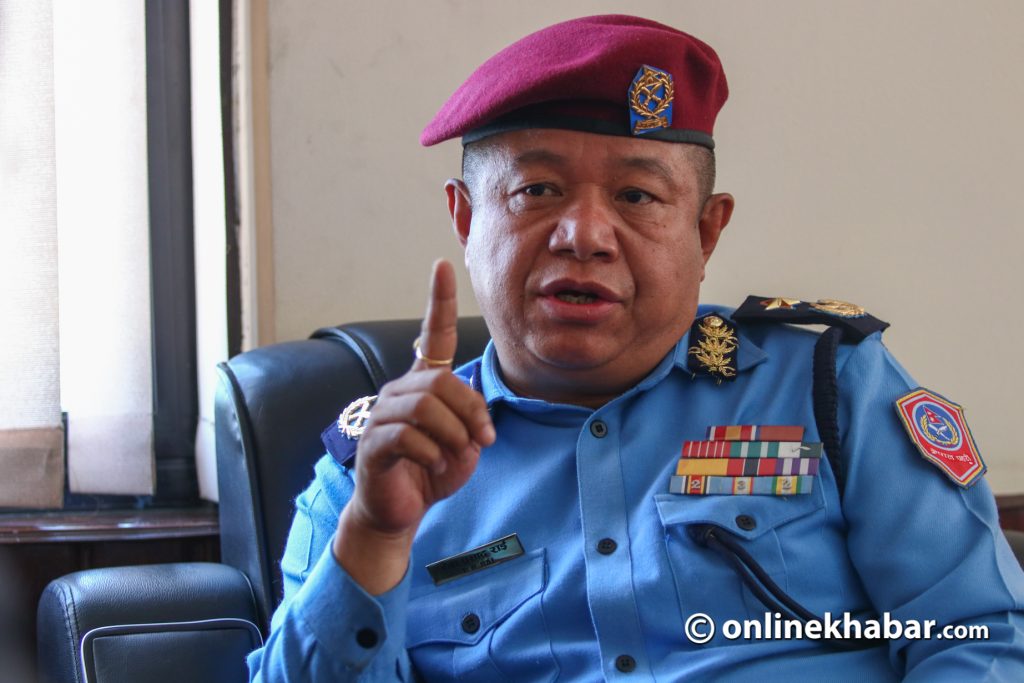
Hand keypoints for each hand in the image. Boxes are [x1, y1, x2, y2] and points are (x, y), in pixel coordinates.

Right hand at [333, 259, 494, 592]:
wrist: (400, 512)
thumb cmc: (431, 472)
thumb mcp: (463, 443)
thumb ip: (471, 419)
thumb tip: (474, 419)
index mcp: (422, 385)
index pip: (430, 336)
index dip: (437, 301)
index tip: (441, 266)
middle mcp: (398, 392)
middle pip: (441, 382)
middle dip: (471, 411)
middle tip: (484, 440)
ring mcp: (382, 416)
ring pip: (426, 407)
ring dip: (453, 435)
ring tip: (456, 457)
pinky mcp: (373, 444)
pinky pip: (408, 435)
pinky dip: (433, 454)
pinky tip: (437, 468)